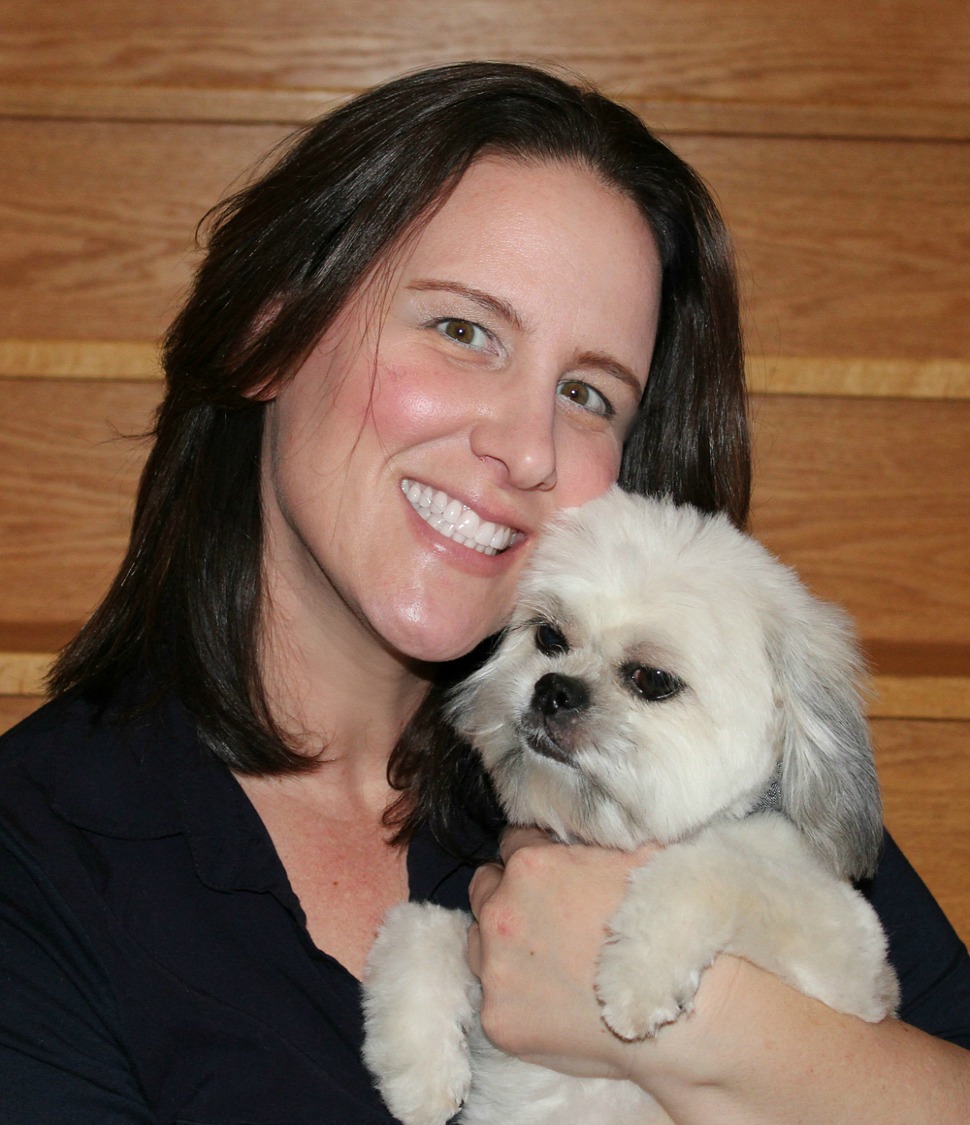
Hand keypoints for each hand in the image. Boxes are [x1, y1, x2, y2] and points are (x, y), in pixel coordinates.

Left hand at [466, 826, 659, 1080]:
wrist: (685, 1015)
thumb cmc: (667, 927)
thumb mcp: (639, 852)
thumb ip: (595, 831)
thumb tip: (588, 811)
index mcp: (530, 865)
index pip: (513, 841)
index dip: (538, 853)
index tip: (558, 872)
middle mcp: (501, 913)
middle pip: (486, 886)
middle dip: (510, 893)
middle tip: (551, 914)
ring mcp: (495, 969)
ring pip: (479, 940)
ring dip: (504, 942)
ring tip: (550, 957)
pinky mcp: (498, 1019)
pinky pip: (493, 994)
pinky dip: (517, 993)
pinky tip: (554, 997)